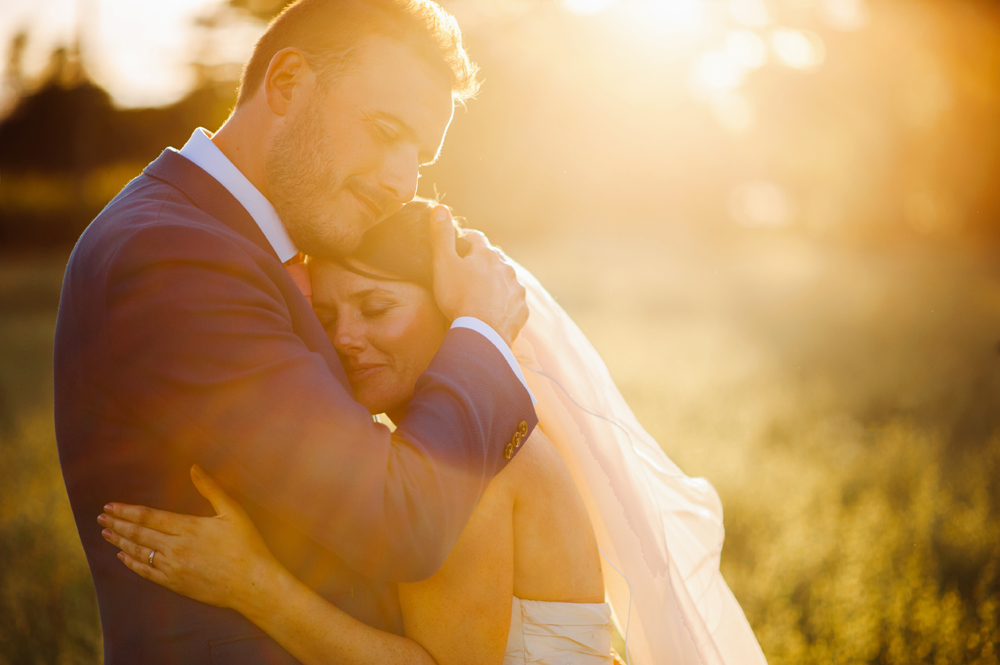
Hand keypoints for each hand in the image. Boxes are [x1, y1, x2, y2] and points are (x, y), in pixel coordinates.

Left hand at [98, 465, 280, 614]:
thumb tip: (194, 466)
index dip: (127, 511)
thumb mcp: (233, 512)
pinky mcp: (176, 584)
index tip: (109, 507)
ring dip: (121, 542)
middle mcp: (177, 547)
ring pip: (140, 552)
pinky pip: (147, 573)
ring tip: (106, 534)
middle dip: (118, 524)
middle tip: (100, 518)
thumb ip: (211, 489)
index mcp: (189, 527)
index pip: (149, 517)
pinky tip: (123, 557)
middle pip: (139, 534)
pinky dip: (133, 563)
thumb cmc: (247, 545)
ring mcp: (174, 567)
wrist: (252, 584)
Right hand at [429, 205, 527, 344]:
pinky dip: (504, 305)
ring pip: (505, 281)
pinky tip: (494, 312)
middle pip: (493, 260)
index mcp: (487, 255)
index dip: (465, 240)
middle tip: (467, 273)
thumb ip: (442, 235)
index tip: (458, 244)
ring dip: (495, 283)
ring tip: (481, 295)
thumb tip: (439, 208)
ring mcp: (516, 290)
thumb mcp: (444, 264)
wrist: (482, 333)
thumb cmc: (459, 297)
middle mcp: (506, 268)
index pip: (476, 239)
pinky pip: (512, 303)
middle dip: (482, 263)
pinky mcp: (521, 311)